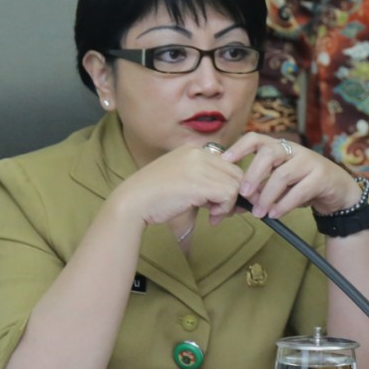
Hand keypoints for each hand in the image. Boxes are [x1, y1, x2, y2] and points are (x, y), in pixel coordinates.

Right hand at [112, 145, 244, 226]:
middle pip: (235, 173)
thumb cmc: (153, 196)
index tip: (219, 203)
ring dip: (228, 205)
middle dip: (233, 195)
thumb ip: (202, 180)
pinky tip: (210, 218)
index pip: (227, 164)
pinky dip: (224, 210)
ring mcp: (199, 167)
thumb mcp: (181, 178)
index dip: (229, 185)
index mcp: (192, 150)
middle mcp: (197, 153)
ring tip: (213, 216)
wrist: (133, 202)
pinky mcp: (200, 184)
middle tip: (220, 212)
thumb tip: (230, 192)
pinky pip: (229, 195)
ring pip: (236, 184)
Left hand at [220, 133, 359, 218]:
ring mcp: (309, 161)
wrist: (338, 192)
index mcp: (280, 147)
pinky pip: (299, 191)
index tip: (225, 161)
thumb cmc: (302, 185)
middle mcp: (294, 150)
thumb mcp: (280, 183)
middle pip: (268, 152)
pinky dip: (284, 205)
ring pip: (282, 174)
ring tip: (259, 212)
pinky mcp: (321, 177)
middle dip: (253, 173)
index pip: (256, 138)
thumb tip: (233, 203)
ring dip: (267, 196)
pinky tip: (274, 214)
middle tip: (243, 193)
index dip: (239, 147)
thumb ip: (260, 188)